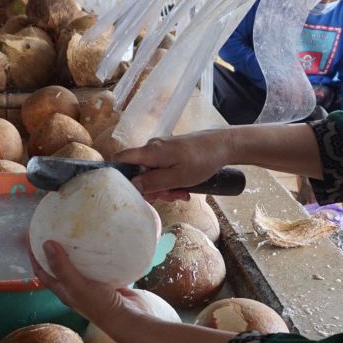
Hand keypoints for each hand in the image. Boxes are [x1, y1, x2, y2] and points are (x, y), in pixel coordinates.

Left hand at [31, 241, 162, 330]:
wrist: (128, 317)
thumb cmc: (100, 305)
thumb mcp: (78, 286)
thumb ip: (62, 267)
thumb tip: (46, 243)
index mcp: (63, 290)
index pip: (41, 270)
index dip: (33, 254)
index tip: (30, 235)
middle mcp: (75, 286)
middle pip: (59, 264)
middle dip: (54, 247)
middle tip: (53, 227)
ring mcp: (91, 282)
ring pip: (80, 261)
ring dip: (76, 247)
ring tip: (75, 229)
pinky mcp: (106, 278)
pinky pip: (98, 261)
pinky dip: (97, 251)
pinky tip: (100, 239)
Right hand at [115, 130, 233, 200]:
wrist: (224, 145)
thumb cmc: (202, 160)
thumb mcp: (177, 178)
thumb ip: (153, 182)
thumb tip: (131, 186)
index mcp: (149, 152)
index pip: (120, 159)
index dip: (118, 176)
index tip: (130, 192)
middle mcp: (151, 148)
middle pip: (137, 172)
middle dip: (151, 189)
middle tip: (170, 197)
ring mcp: (161, 150)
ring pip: (151, 173)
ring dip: (164, 187)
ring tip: (182, 194)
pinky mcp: (170, 152)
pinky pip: (162, 170)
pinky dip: (170, 181)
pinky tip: (184, 188)